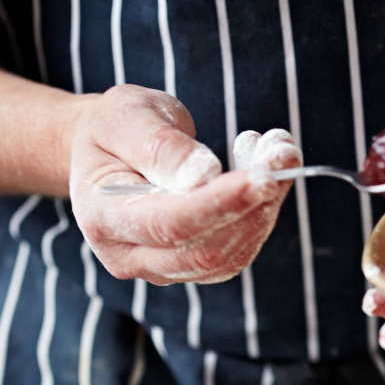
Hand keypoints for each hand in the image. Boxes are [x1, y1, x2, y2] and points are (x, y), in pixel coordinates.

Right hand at [69, 85, 300, 283]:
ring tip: (277, 151)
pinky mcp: (190, 266)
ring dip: (266, 207)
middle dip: (254, 205)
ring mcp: (160, 268)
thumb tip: (203, 175)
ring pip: (229, 256)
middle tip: (283, 152)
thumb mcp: (126, 116)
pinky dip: (262, 214)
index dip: (220, 204)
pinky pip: (237, 252)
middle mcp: (127, 255)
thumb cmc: (115, 129)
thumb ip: (160, 145)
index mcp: (101, 216)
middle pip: (205, 250)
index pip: (169, 223)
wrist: (111, 151)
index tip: (264, 177)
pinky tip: (265, 173)